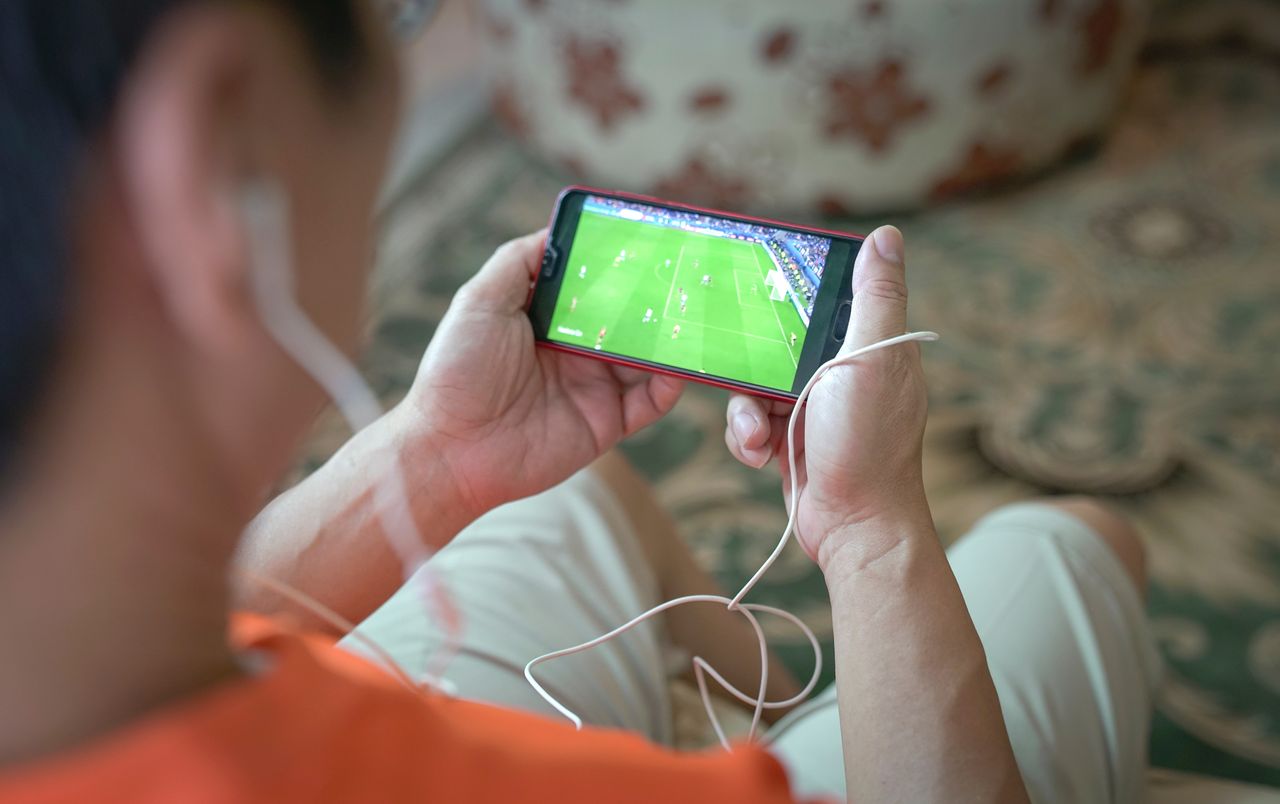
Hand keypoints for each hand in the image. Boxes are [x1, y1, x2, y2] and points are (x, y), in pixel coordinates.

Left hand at [397, 230, 683, 518]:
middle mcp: (576, 349)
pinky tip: (681, 365)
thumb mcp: (480, 300)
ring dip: (672, 339)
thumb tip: (559, 230)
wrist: (450, 449)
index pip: (596, 285)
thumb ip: (520, 261)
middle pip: (630, 318)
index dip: (622, 266)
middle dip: (657, 299)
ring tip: (695, 316)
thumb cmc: (456, 371)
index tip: (652, 242)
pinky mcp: (606, 423)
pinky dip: (670, 385)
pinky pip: (650, 402)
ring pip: (648, 357)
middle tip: (688, 275)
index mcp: (549, 317)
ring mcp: (594, 386)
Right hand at [723, 226, 928, 565]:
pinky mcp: (789, 440)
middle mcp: (842, 373)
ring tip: (758, 434)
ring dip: (746, 411)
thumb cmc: (869, 443)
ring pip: (755, 384)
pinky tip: (758, 454)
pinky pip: (749, 421)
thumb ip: (877, 297)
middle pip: (777, 343)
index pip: (826, 300)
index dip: (793, 291)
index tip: (761, 282)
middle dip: (755, 363)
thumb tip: (887, 234)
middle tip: (747, 373)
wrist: (854, 526)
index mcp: (867, 346)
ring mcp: (813, 409)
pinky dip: (745, 437)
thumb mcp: (872, 358)